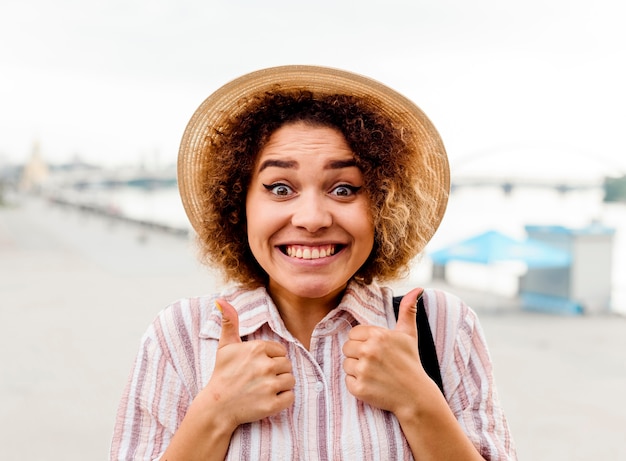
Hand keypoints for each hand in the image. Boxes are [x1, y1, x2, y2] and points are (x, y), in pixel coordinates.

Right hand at [198, 299, 295, 430]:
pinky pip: (290, 397)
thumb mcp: (225, 346)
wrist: (217, 407)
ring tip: (264, 388)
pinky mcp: (272, 404)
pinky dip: (283, 399)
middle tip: (260, 378)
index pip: (280, 351)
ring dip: (281, 385)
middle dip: (277, 371)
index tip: (258, 366)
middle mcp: (265, 365)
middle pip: (287, 365)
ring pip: (291, 380)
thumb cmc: (223, 374)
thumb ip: (229, 322)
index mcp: (257, 349)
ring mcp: (269, 386)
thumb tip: (220, 300)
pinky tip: (268, 399)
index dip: (271, 358)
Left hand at [342, 288, 430, 413]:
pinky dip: (357, 384)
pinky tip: (372, 384)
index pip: (353, 334)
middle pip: (347, 348)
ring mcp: (363, 370)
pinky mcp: (359, 388)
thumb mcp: (409, 334)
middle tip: (375, 363)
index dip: (363, 342)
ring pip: (346, 364)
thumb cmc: (411, 362)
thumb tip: (418, 289)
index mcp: (378, 335)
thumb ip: (408, 310)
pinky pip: (347, 381)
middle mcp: (369, 351)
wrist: (416, 396)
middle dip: (358, 355)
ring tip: (374, 373)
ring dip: (356, 369)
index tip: (376, 350)